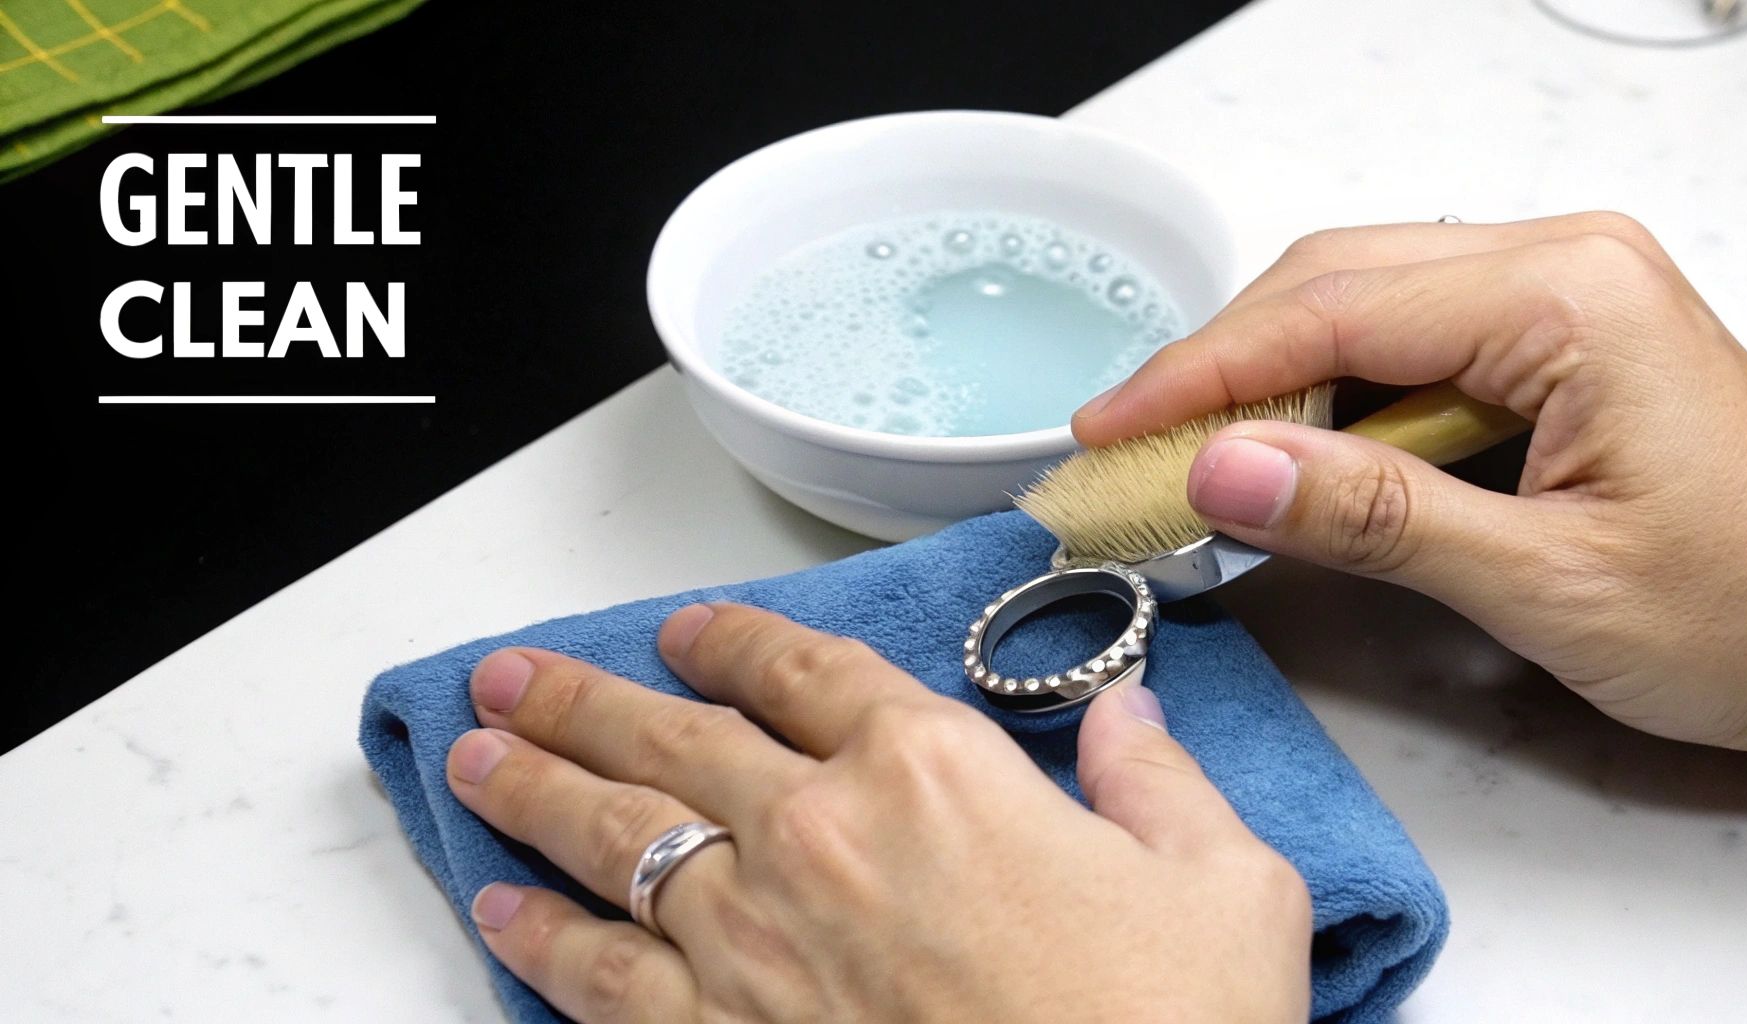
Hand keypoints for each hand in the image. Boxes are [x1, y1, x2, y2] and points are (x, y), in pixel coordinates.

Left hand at [445, 604, 1311, 1022]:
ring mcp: (754, 941)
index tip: (688, 633)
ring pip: (614, 835)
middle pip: (673, 736)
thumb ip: (1160, 782)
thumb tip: (1128, 716)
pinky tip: (498, 911)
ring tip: (479, 752)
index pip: (804, 671)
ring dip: (534, 788)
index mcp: (932, 771)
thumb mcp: (1224, 887)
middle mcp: (820, 835)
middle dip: (582, 697)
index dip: (733, 640)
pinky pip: (598, 977)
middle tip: (515, 676)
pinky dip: (538, 940)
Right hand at [1074, 212, 1746, 751]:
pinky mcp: (1552, 338)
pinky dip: (1331, 399)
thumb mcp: (1548, 583)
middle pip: (1334, 284)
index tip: (1112, 428)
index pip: (1332, 313)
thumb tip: (1223, 468)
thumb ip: (1375, 518)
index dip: (1202, 373)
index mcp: (1567, 297)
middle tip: (1132, 451)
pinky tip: (1290, 458)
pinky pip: (1407, 344)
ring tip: (1192, 463)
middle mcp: (1562, 265)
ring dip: (1269, 384)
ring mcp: (1559, 293)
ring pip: (1359, 306)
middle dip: (1221, 368)